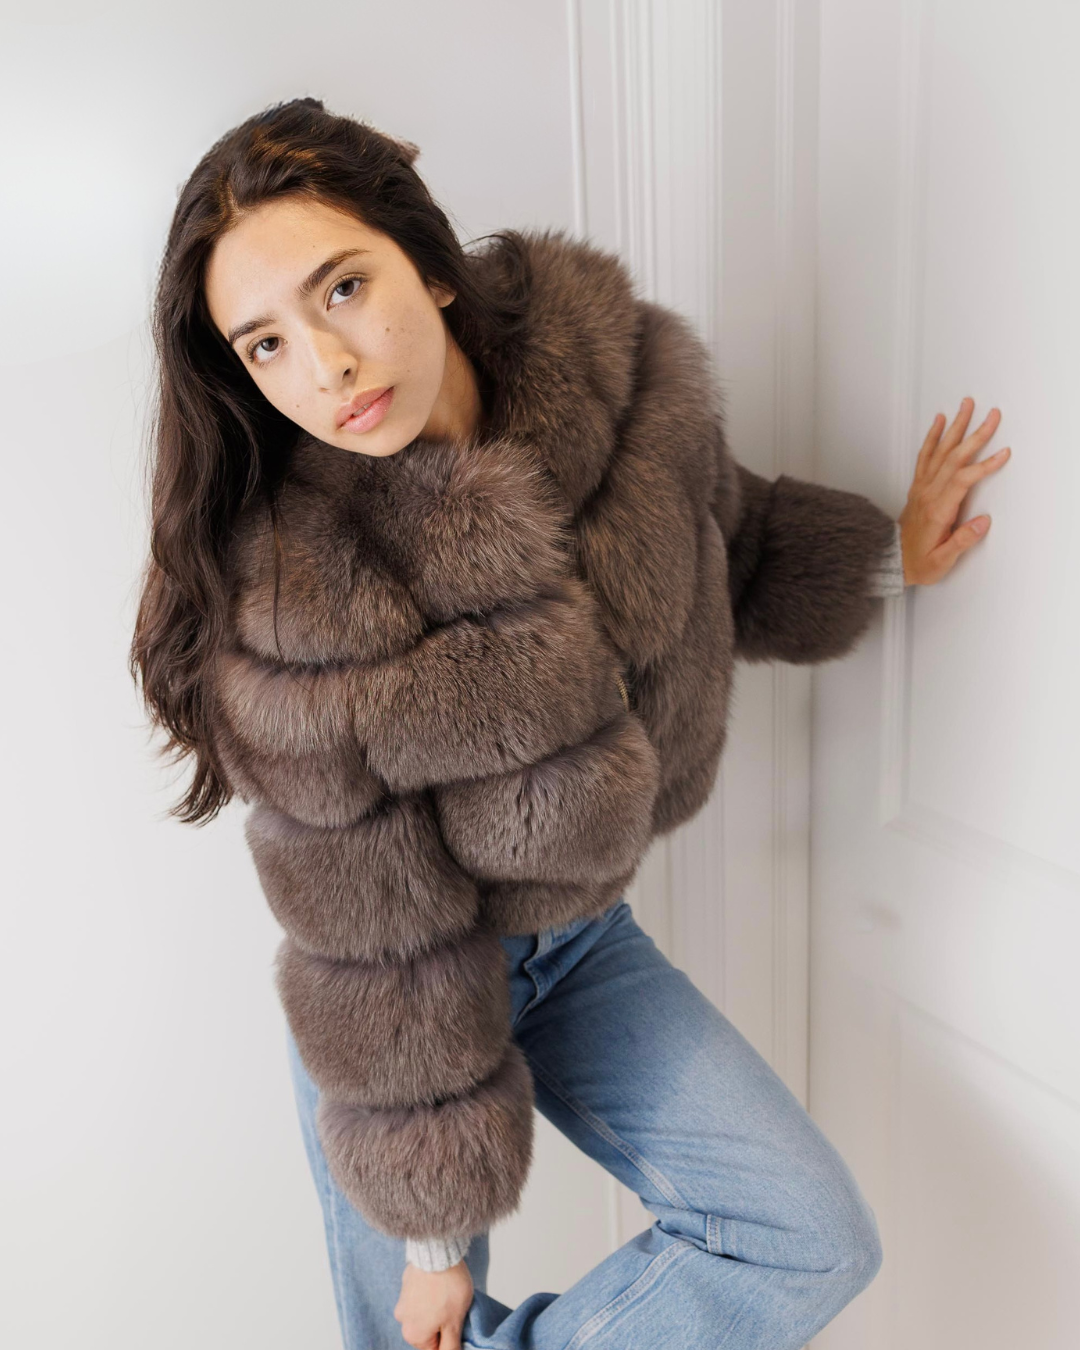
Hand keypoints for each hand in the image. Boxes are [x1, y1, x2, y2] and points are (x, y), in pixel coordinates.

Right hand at [393, 1259, 472, 1348]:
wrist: (438, 1251)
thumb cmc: (448, 1288)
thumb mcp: (455, 1324)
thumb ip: (450, 1346)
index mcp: (413, 1334)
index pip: (435, 1348)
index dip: (449, 1337)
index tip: (457, 1323)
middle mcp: (402, 1320)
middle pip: (427, 1331)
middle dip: (442, 1323)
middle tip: (454, 1308)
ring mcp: (402, 1300)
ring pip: (424, 1313)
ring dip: (435, 1309)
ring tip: (448, 1294)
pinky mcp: (406, 1283)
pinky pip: (420, 1297)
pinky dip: (430, 1294)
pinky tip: (440, 1284)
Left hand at [897, 396, 1010, 584]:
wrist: (892, 562)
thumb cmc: (918, 562)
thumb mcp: (941, 561)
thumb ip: (962, 541)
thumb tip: (983, 522)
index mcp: (938, 510)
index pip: (963, 480)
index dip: (984, 466)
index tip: (1003, 453)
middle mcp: (928, 494)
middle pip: (954, 458)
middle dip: (975, 435)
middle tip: (992, 416)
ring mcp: (922, 488)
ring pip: (940, 451)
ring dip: (955, 427)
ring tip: (966, 405)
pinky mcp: (918, 486)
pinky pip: (925, 455)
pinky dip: (933, 436)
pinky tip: (939, 421)